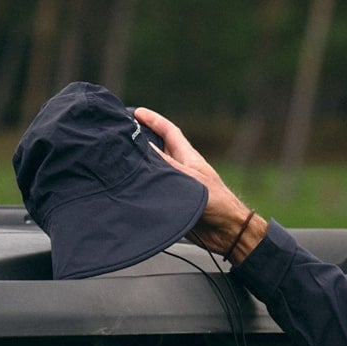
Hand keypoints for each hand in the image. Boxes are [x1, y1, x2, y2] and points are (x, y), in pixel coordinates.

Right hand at [132, 107, 266, 261]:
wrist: (226, 231)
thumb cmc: (217, 202)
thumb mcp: (190, 177)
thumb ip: (167, 164)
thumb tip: (145, 148)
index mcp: (186, 156)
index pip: (168, 131)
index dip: (153, 120)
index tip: (136, 113)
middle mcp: (179, 169)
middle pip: (157, 149)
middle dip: (141, 140)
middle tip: (123, 136)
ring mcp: (176, 186)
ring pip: (153, 172)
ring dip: (139, 167)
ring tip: (120, 161)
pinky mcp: (173, 204)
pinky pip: (154, 193)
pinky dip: (143, 189)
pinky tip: (130, 189)